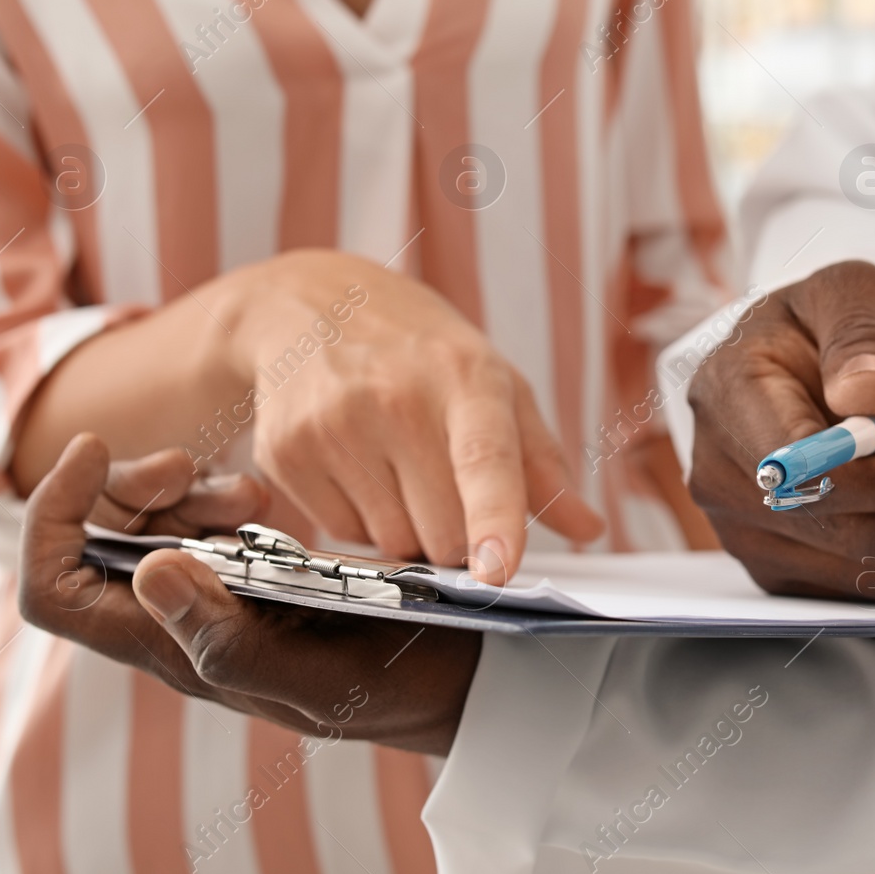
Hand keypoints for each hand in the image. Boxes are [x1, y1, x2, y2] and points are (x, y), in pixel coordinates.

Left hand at [18, 434, 480, 753]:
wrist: (460, 680)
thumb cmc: (396, 688)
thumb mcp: (319, 678)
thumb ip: (230, 642)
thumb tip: (152, 571)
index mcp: (177, 653)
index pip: (56, 590)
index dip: (51, 518)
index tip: (93, 451)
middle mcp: (180, 625)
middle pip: (95, 545)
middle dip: (123, 490)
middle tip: (185, 466)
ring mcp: (216, 600)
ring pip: (149, 530)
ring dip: (179, 490)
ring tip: (248, 490)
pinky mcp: (254, 579)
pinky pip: (202, 527)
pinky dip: (218, 497)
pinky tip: (263, 498)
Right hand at [220, 249, 602, 581]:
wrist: (309, 305)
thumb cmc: (420, 352)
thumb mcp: (494, 384)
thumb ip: (543, 462)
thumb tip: (588, 528)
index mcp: (464, 376)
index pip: (484, 459)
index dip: (493, 518)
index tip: (497, 568)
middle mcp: (395, 398)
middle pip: (443, 532)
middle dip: (456, 532)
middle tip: (443, 481)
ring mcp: (333, 425)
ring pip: (394, 544)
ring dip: (406, 527)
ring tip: (397, 465)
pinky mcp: (286, 452)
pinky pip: (343, 537)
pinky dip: (360, 519)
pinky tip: (357, 465)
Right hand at [687, 261, 874, 600]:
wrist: (815, 362)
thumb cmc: (831, 325)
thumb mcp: (855, 293)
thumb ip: (860, 335)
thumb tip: (865, 394)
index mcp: (727, 395)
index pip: (801, 471)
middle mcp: (721, 474)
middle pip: (841, 529)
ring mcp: (745, 530)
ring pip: (865, 569)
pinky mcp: (781, 565)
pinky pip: (869, 588)